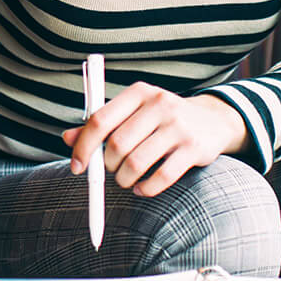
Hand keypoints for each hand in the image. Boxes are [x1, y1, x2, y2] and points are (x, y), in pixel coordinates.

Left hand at [62, 83, 247, 196]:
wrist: (212, 120)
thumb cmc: (161, 119)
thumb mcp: (133, 113)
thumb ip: (101, 125)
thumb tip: (67, 138)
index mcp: (139, 92)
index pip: (100, 120)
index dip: (83, 146)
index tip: (76, 166)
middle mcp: (159, 104)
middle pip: (117, 145)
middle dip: (107, 166)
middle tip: (111, 172)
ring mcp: (179, 126)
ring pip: (136, 163)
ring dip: (125, 180)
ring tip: (127, 180)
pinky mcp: (194, 148)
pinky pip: (161, 177)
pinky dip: (146, 189)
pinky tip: (143, 188)